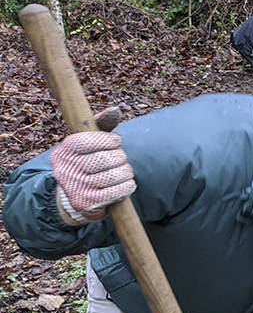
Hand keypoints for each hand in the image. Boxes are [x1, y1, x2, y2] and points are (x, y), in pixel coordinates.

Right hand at [49, 108, 134, 224]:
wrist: (77, 197)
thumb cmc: (88, 162)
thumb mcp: (89, 143)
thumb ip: (101, 125)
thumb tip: (115, 109)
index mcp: (63, 151)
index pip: (89, 140)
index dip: (109, 140)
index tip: (116, 142)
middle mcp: (65, 169)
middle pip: (105, 159)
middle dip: (120, 157)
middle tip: (121, 158)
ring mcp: (76, 188)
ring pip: (114, 175)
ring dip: (126, 172)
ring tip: (125, 171)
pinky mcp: (87, 203)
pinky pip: (117, 192)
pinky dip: (128, 186)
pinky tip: (127, 183)